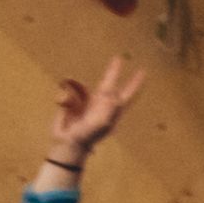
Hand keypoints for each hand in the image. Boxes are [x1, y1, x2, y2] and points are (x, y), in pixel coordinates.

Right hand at [45, 53, 141, 170]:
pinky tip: (60, 106)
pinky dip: (63, 98)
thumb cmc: (88, 136)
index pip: (126, 94)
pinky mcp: (70, 104)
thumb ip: (110, 108)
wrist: (67, 143)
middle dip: (112, 73)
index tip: (143, 71)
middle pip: (108, 84)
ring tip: (66, 106)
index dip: (135, 83)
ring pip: (81, 88)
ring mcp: (85, 104)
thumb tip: (114, 95)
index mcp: (112, 110)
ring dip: (74, 91)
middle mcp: (100, 104)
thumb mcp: (102, 123)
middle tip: (119, 58)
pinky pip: (66, 93)